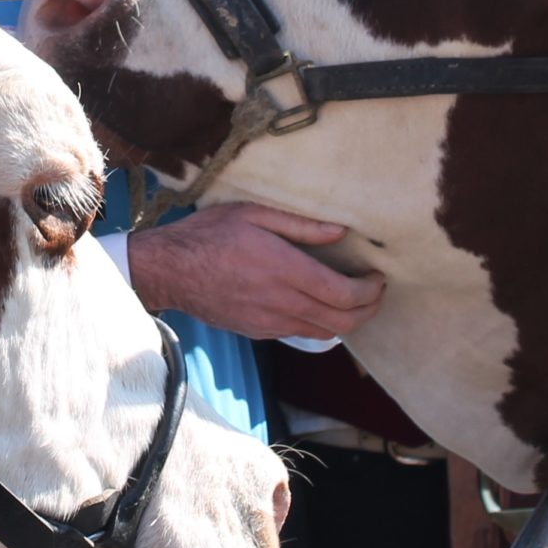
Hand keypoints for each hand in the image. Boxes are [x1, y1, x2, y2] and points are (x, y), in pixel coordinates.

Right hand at [126, 203, 385, 339]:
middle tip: (375, 292)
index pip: (344, 294)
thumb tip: (340, 230)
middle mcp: (281, 302)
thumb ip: (300, 225)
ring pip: (324, 334)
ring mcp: (270, 322)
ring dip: (347, 321)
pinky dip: (320, 324)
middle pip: (342, 322)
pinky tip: (317, 305)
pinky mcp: (258, 332)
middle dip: (368, 310)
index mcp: (284, 269)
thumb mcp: (253, 213)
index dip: (370, 291)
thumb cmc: (207, 234)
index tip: (378, 277)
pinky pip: (300, 334)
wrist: (169, 270)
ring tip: (352, 299)